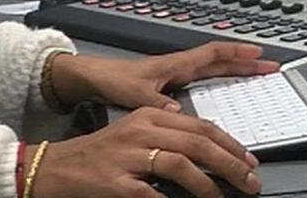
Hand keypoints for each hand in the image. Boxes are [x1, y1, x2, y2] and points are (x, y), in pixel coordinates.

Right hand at [31, 107, 260, 197]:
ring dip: (208, 185)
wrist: (57, 167)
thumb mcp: (137, 135)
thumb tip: (210, 154)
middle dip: (230, 164)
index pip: (201, 126)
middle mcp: (141, 130)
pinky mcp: (116, 182)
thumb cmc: (100, 154)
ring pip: (180, 164)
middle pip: (197, 142)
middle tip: (249, 181)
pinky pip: (152, 194)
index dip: (230, 144)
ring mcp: (128, 156)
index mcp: (149, 115)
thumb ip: (171, 138)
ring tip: (221, 197)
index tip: (248, 160)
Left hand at [52, 42, 280, 110]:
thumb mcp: (135, 94)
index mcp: (175, 65)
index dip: (237, 54)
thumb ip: (157, 102)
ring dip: (234, 71)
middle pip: (220, 61)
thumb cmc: (112, 79)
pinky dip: (218, 81)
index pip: (213, 54)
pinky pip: (202, 79)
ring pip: (213, 69)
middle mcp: (178, 67)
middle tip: (270, 67)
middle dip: (246, 63)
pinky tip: (223, 92)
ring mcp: (175, 75)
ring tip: (255, 76)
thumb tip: (178, 112)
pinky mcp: (169, 85)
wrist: (93, 78)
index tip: (260, 55)